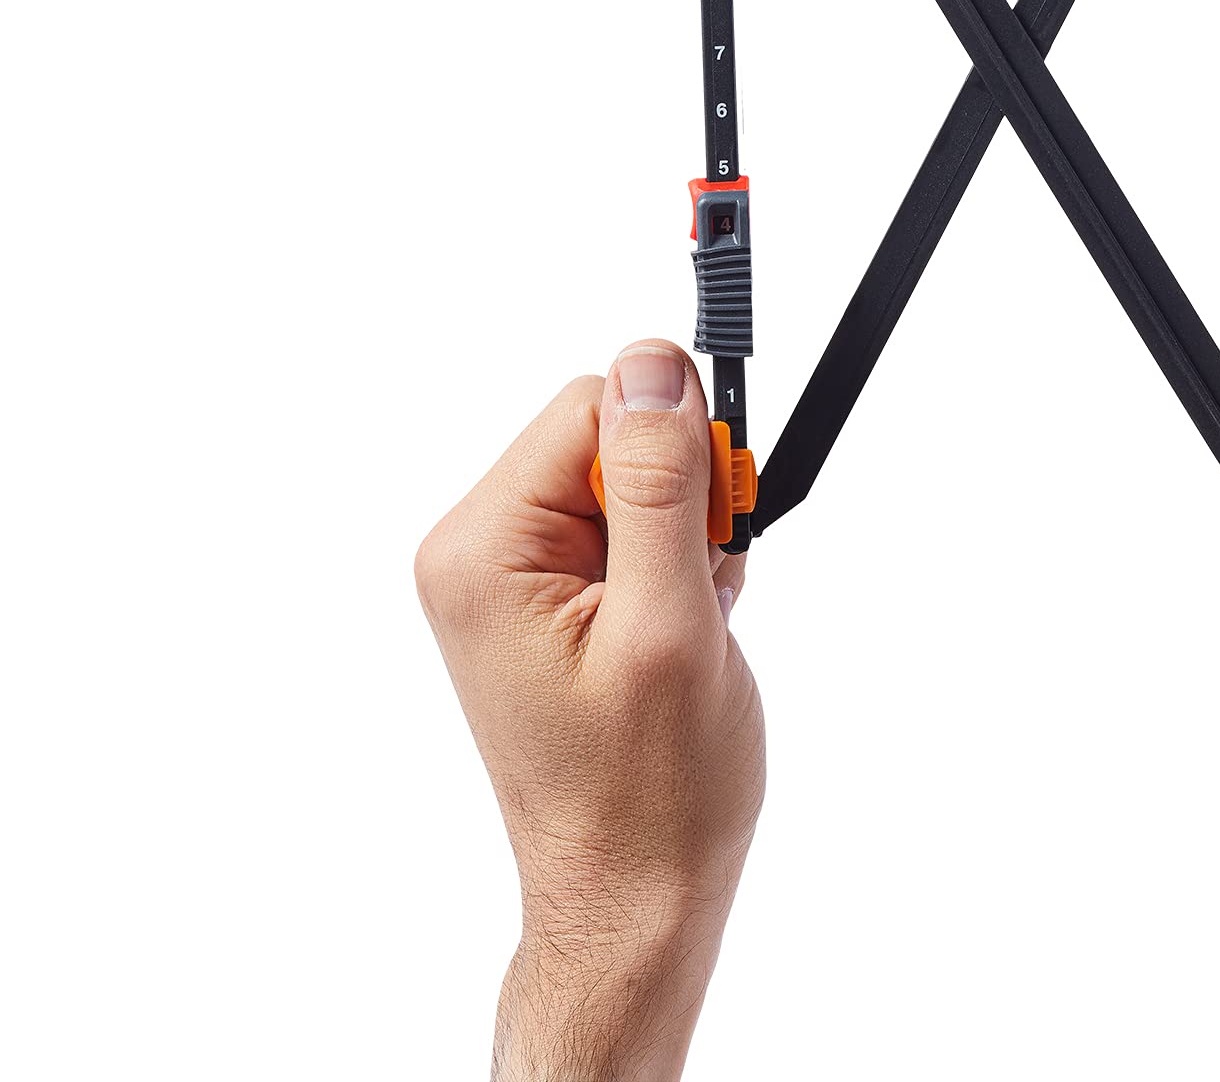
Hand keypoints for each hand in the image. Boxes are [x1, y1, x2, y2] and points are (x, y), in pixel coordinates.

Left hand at [417, 341, 760, 1081]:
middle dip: (681, 502)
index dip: (672, 454)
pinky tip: (680, 634)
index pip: (592, 403)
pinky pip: (631, 528)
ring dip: (686, 541)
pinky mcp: (549, 600)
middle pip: (609, 436)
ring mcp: (511, 579)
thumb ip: (659, 482)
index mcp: (483, 548)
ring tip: (687, 628)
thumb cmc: (651, 791)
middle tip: (695, 593)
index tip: (702, 532)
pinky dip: (677, 570)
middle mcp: (480, 551)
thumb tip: (654, 359)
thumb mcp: (668, 621)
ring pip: (633, 481)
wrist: (637, 897)